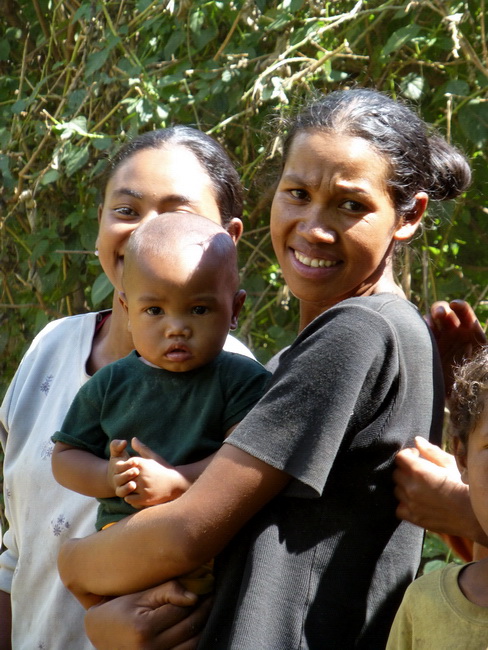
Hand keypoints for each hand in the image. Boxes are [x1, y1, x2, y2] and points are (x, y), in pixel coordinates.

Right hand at [84, 581, 209, 649]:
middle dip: (203, 610)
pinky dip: (193, 641)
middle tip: (211, 597)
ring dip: (202, 626)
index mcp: (143, 628)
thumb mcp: (139, 595)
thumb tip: (194, 597)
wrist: (99, 633)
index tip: (207, 587)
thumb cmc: (119, 609)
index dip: (196, 597)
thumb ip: (167, 591)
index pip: (181, 610)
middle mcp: (149, 649)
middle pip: (189, 627)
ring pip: (192, 644)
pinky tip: (194, 627)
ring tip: (205, 610)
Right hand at [108, 439, 139, 496]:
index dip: (127, 464)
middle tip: (136, 471)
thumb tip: (124, 442)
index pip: (119, 467)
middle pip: (119, 479)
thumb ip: (118, 446)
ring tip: (134, 484)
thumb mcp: (119, 453)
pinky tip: (138, 493)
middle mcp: (116, 479)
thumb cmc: (122, 461)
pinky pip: (127, 499)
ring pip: (121, 491)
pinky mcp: (126, 496)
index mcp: (115, 468)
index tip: (136, 460)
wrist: (122, 477)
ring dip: (127, 488)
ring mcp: (120, 488)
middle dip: (127, 475)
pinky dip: (131, 498)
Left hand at [119, 438, 189, 507]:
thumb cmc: (162, 468)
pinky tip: (135, 495)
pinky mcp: (145, 498)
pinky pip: (129, 499)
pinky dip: (130, 498)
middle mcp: (141, 475)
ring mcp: (143, 487)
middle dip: (123, 479)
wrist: (176, 483)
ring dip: (126, 489)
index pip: (122, 465)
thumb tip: (133, 439)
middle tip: (127, 481)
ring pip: (124, 488)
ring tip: (131, 488)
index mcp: (141, 463)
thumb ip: (141, 448)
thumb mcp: (153, 456)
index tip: (127, 471)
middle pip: (122, 477)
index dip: (123, 468)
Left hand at [394, 436, 486, 542]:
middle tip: (418, 473)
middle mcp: (411, 487)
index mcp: (418, 471)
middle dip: (406, 470)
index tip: (416, 456)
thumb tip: (417, 440)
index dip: (408, 454)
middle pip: (396, 473)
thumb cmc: (463, 486)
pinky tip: (416, 502)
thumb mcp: (449, 464)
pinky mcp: (414, 518)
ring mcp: (411, 504)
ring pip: (397, 490)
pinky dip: (405, 505)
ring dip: (405, 487)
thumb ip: (431, 451)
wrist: (474, 513)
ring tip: (419, 488)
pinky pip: (399, 509)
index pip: (400, 457)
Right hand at [426, 300, 485, 394]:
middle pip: (444, 312)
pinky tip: (420, 334)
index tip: (456, 306)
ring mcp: (438, 339)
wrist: (464, 397)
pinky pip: (420, 336)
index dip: (460, 307)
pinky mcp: (426, 348)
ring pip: (429, 322)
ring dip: (429, 319)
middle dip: (441, 310)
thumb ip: (485, 349)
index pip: (464, 312)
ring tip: (429, 324)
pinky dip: (419, 331)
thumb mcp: (485, 361)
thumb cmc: (480, 379)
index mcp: (470, 331)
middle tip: (440, 314)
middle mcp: (453, 332)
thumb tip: (480, 336)